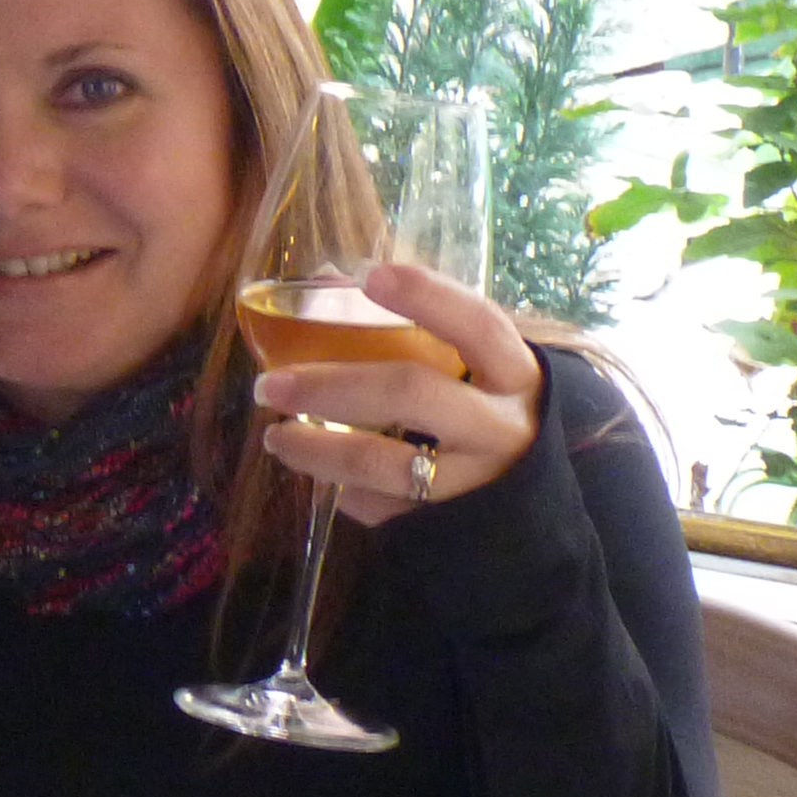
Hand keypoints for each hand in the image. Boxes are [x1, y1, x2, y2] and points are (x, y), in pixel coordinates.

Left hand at [250, 259, 543, 527]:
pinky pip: (380, 505)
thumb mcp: (477, 366)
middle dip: (331, 386)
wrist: (526, 488)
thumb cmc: (489, 407)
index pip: (478, 325)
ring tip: (275, 437)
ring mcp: (475, 479)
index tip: (370, 276)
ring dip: (317, 450)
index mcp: (514, 373)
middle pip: (411, 393)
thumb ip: (420, 325)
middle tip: (270, 385)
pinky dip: (343, 490)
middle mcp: (501, 426)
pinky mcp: (445, 521)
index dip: (427, 297)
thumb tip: (329, 279)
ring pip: (383, 463)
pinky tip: (323, 472)